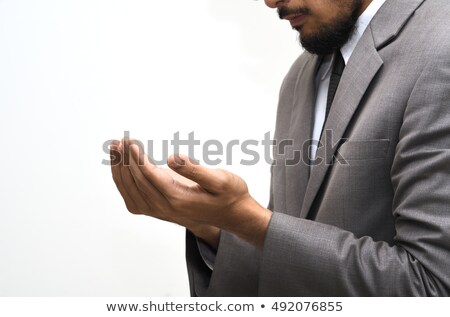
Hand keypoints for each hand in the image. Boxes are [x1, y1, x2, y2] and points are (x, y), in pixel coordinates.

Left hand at [110, 138, 270, 247]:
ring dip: (120, 168)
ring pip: (130, 189)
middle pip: (137, 182)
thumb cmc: (229, 194)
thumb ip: (195, 169)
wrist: (231, 215)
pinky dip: (122, 180)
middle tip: (120, 139)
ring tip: (114, 147)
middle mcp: (164, 207)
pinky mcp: (157, 209)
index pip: (150, 177)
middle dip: (126, 159)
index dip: (138, 159)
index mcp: (178, 199)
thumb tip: (172, 157)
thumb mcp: (220, 180)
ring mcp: (159, 210)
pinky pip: (133, 196)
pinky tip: (120, 165)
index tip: (131, 142)